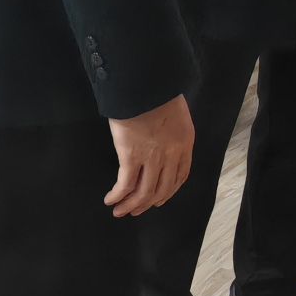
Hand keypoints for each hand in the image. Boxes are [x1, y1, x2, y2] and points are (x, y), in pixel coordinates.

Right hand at [105, 95, 192, 217]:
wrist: (144, 83)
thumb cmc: (157, 91)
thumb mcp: (175, 112)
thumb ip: (172, 129)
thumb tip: (160, 137)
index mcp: (185, 142)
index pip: (180, 176)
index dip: (169, 191)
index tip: (159, 200)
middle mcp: (171, 155)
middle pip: (162, 189)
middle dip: (148, 203)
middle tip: (136, 211)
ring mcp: (152, 158)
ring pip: (143, 193)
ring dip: (131, 205)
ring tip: (120, 212)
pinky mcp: (131, 157)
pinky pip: (125, 184)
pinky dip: (118, 195)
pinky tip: (110, 199)